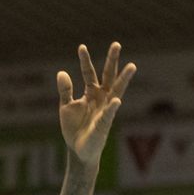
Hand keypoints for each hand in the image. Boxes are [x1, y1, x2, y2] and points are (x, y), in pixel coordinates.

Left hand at [57, 42, 134, 166]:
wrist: (78, 150)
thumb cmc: (74, 128)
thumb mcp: (66, 106)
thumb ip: (65, 90)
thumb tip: (61, 72)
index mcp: (91, 93)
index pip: (89, 73)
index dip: (85, 61)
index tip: (81, 46)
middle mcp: (101, 98)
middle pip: (108, 76)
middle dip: (112, 61)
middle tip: (116, 44)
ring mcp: (105, 110)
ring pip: (117, 91)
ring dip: (124, 79)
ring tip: (132, 66)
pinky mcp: (104, 125)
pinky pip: (109, 115)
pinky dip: (112, 108)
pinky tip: (116, 101)